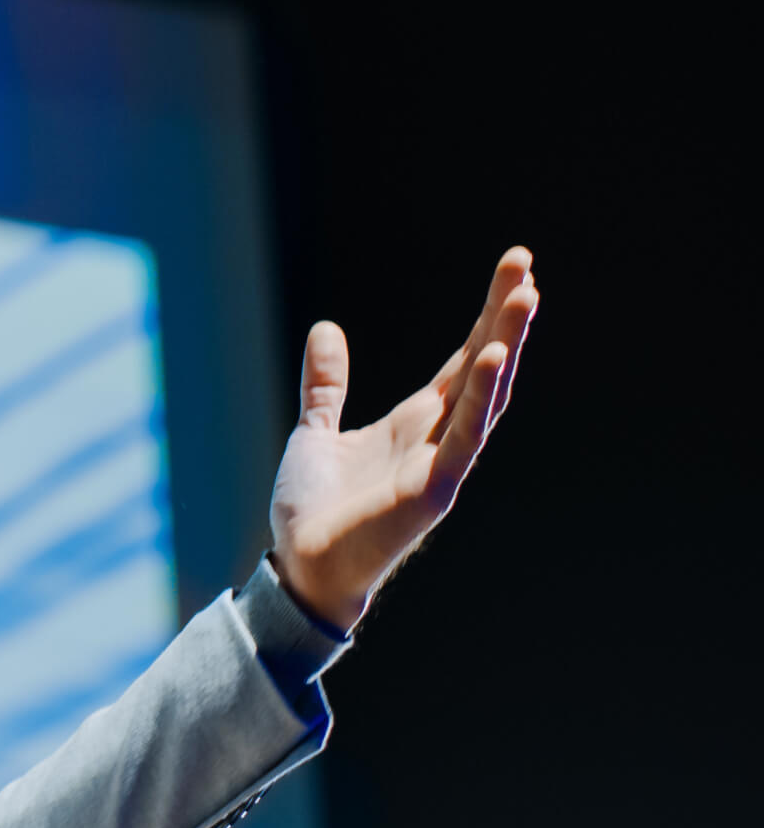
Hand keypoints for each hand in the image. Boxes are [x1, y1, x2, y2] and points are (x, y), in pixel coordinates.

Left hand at [267, 247, 539, 630]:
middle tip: (524, 261)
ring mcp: (442, 463)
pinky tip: (492, 357)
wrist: (300, 566)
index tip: (513, 268)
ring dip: (505, 345)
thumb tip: (327, 329)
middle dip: (505, 315)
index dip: (486, 316)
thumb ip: (327, 385)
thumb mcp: (316, 431)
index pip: (461, 359)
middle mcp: (439, 438)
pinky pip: (463, 437)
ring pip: (484, 395)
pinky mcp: (433, 490)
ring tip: (526, 294)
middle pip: (482, 366)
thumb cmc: (315, 510)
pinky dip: (478, 397)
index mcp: (417, 422)